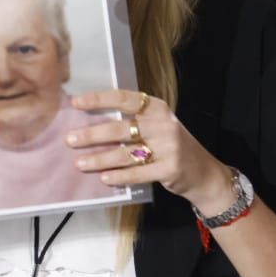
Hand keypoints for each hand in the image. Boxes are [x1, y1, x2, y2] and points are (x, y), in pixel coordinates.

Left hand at [67, 89, 232, 211]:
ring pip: (125, 153)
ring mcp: (169, 148)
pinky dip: (119, 176)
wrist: (205, 174)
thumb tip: (90, 120)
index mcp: (158, 109)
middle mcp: (164, 125)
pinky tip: (104, 178)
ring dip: (99, 159)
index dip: (99, 99)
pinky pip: (137, 173)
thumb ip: (132, 121)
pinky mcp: (170, 169)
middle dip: (92, 135)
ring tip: (79, 163)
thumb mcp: (157, 126)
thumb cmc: (171, 147)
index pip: (125, 98)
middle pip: (120, 128)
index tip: (76, 102)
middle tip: (70, 140)